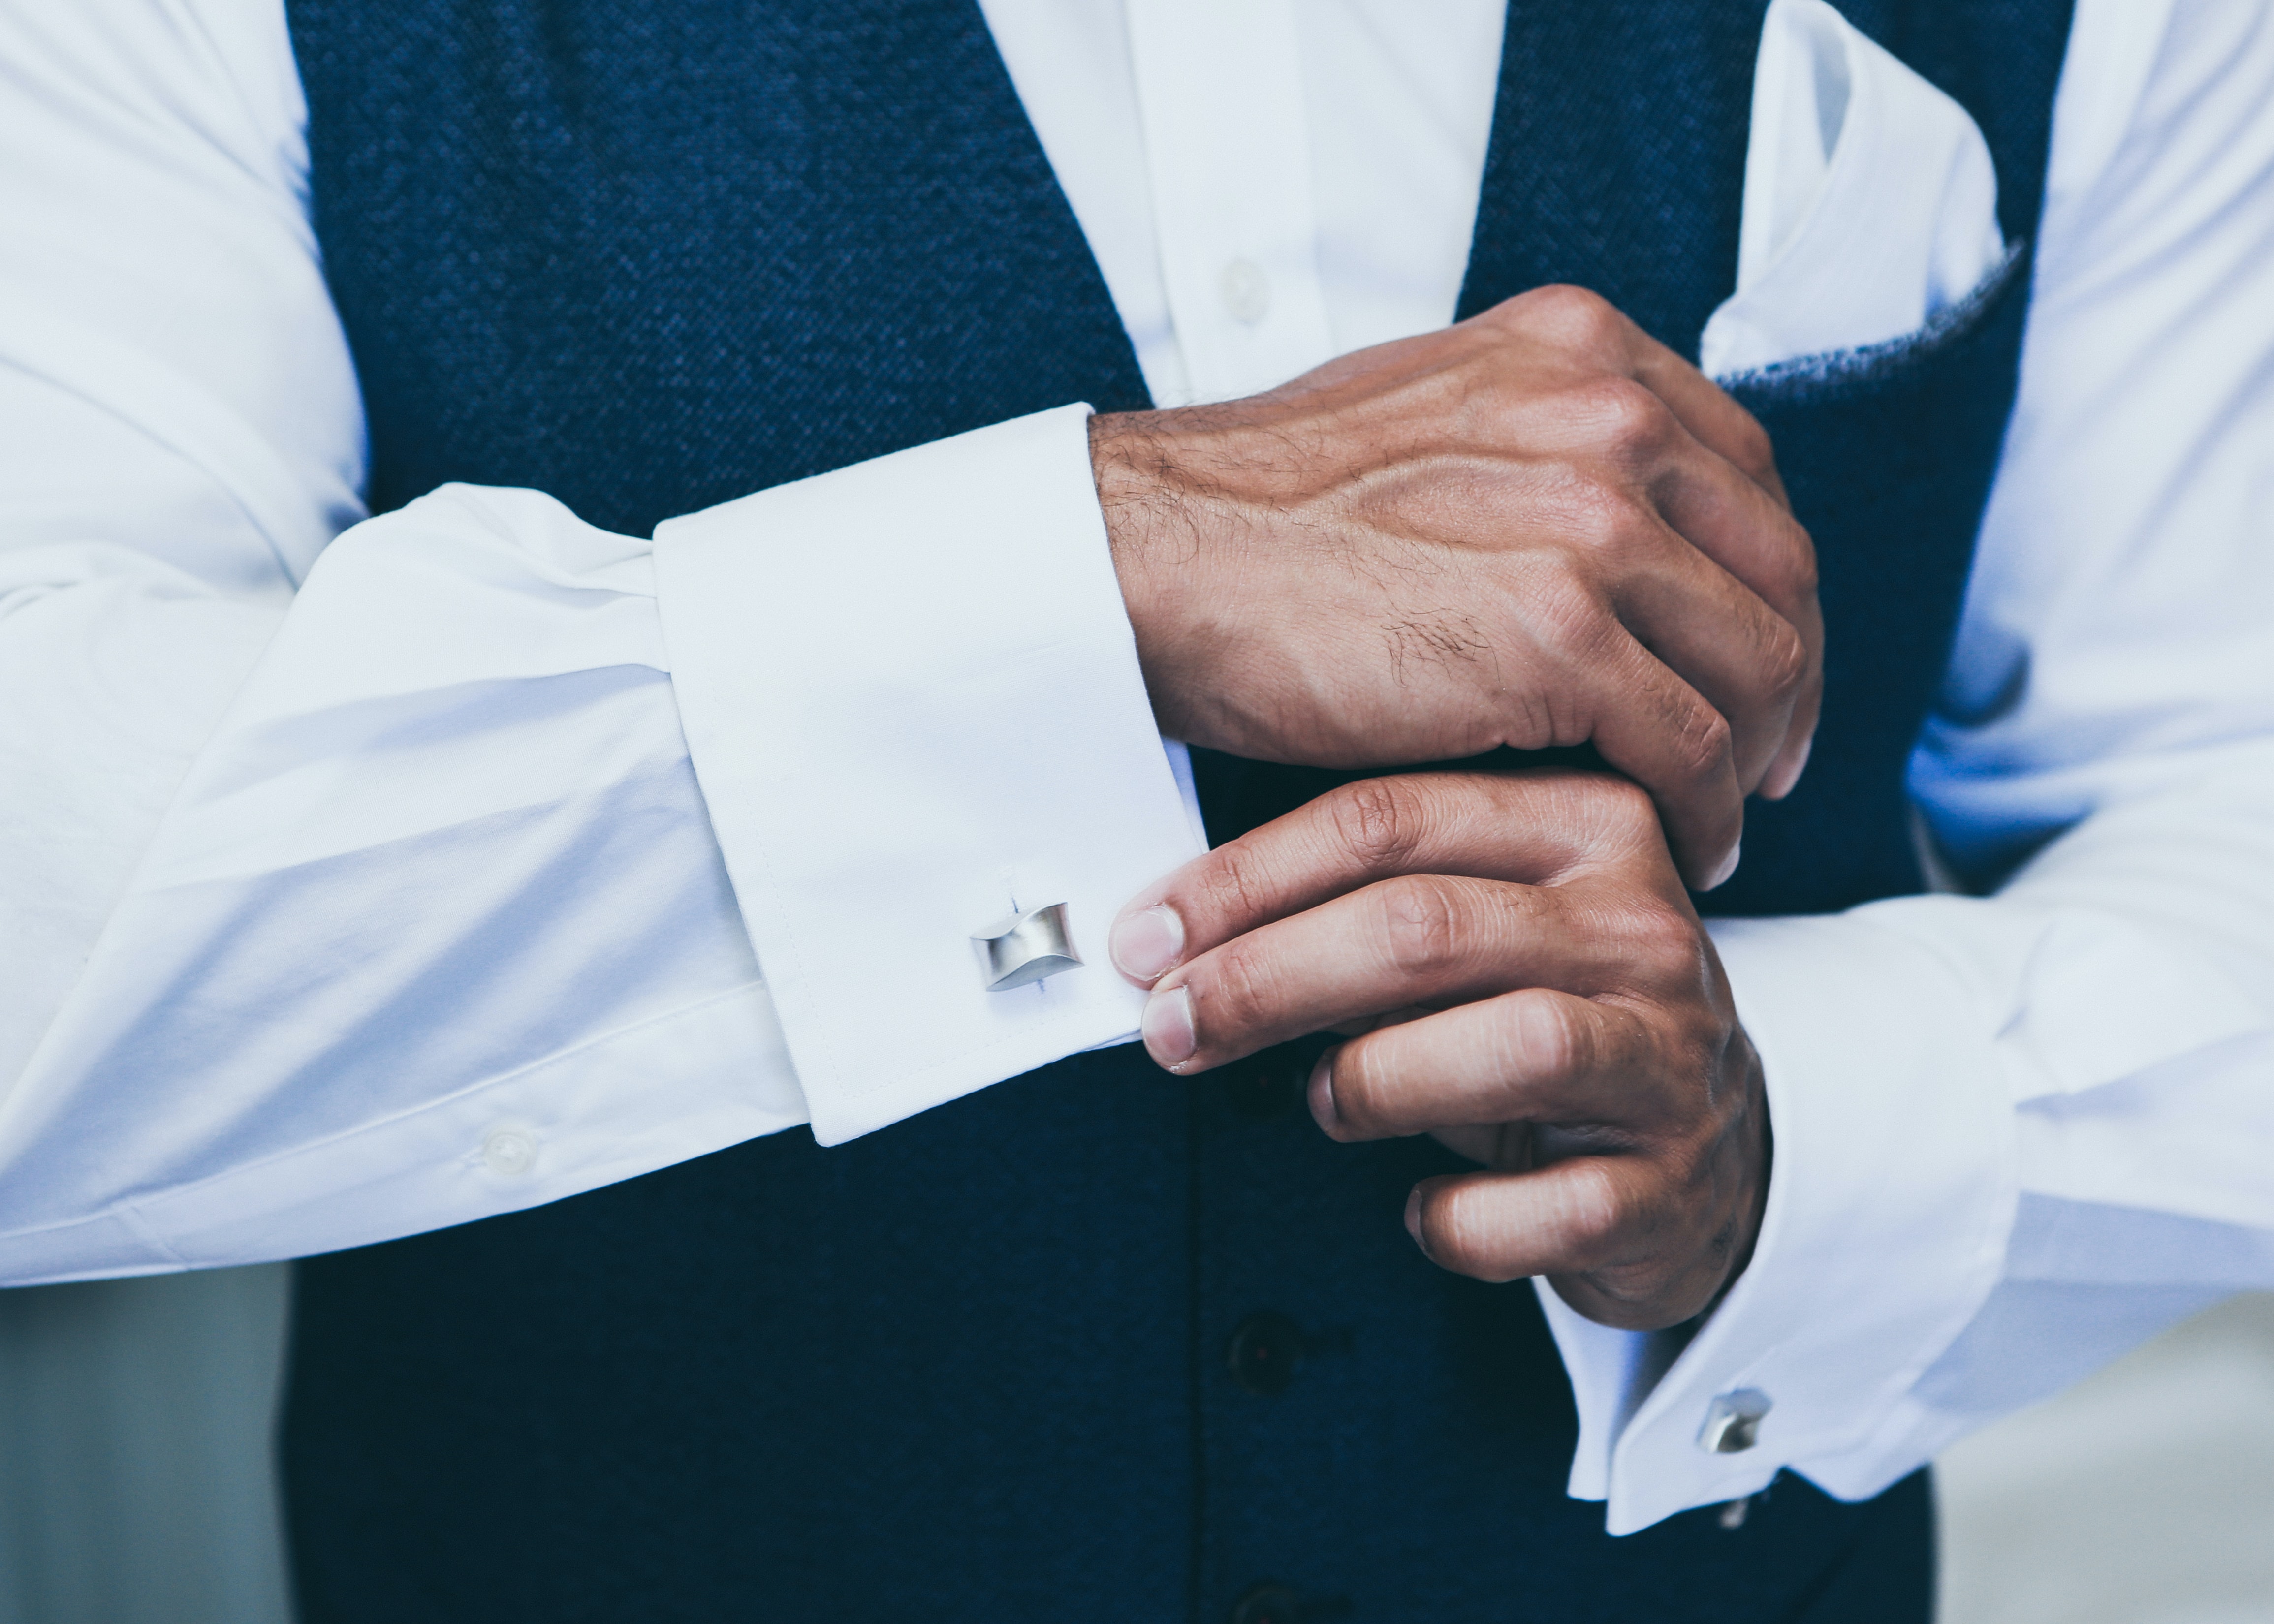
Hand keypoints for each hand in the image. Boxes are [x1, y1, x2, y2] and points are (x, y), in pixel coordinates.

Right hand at [1093, 284, 1819, 889]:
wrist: (1158, 561)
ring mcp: (1591, 523)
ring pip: (1755, 662)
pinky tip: (1677, 842)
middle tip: (1764, 756)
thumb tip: (1610, 519)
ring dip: (1752, 755)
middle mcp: (1608, 416)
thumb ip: (1536, 441)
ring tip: (1720, 815)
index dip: (1766, 581)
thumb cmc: (1262, 511)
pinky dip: (1704, 809)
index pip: (1745, 473)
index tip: (1753, 655)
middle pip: (1775, 567)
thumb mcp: (1430, 415)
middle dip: (1785, 678)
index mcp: (1579, 351)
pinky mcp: (1559, 636)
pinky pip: (1691, 745)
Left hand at [1107, 770, 1768, 1330]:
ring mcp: (1671, 1057)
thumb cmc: (1549, 1024)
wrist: (1708, 1157)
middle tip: (1175, 1027)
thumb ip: (1364, 909)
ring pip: (1508, 1046)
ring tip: (1329, 1102)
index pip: (1393, 820)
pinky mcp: (1673, 1183)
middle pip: (1428, 927)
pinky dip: (1458, 1220)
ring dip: (1376, 1080)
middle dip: (1270, 979)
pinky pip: (1543, 1208)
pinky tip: (1425, 1211)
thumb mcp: (1477, 936)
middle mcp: (1643, 929)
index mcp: (1588, 829)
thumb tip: (1183, 938)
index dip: (1247, 881)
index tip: (1149, 939)